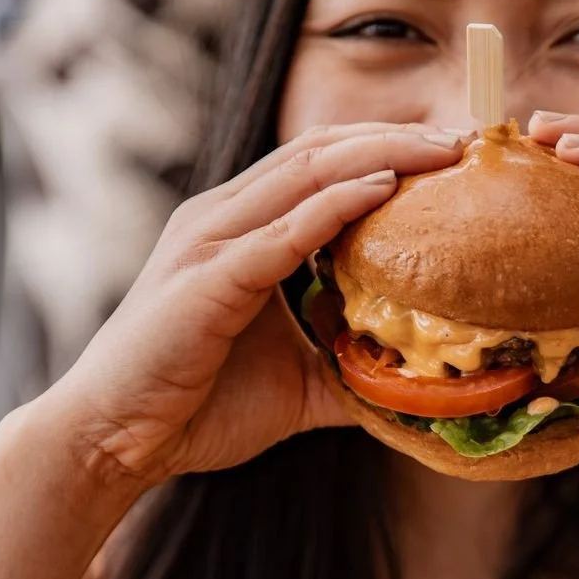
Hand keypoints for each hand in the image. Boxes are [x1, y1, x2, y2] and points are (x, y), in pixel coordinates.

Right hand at [41, 123, 464, 494]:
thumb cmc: (195, 407)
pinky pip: (283, 229)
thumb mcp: (295, 384)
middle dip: (398, 138)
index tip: (456, 155)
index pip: (322, 163)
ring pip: (307, 171)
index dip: (388, 149)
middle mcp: (221, 217)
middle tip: (467, 139)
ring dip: (382, 155)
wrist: (111, 440)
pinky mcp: (206, 279)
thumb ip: (349, 369)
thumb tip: (419, 387)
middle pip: (321, 149)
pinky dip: (337, 203)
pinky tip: (385, 190)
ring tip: (445, 149)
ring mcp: (209, 241)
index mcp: (239, 228)